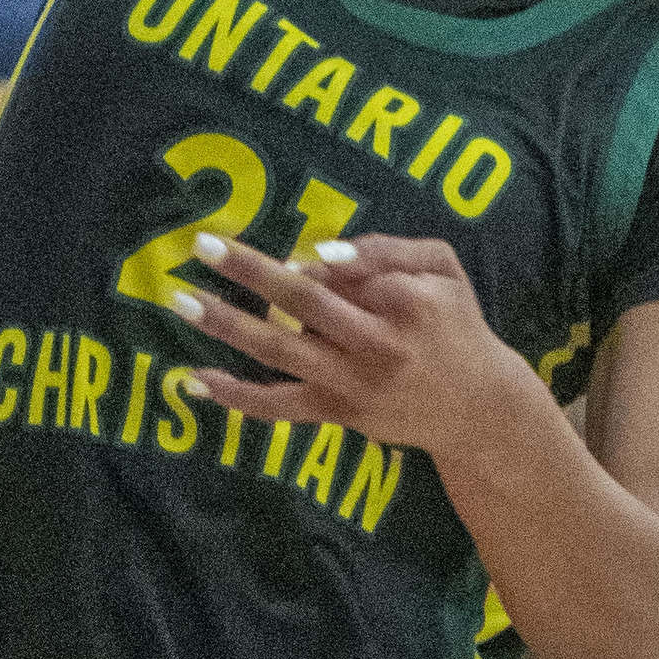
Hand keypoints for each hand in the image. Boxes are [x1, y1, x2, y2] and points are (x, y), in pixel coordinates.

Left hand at [173, 231, 525, 459]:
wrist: (477, 407)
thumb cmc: (454, 322)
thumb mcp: (442, 267)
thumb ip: (386, 249)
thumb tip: (319, 253)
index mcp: (408, 301)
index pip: (346, 270)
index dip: (313, 260)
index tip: (289, 254)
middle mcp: (378, 345)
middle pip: (304, 303)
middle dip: (250, 272)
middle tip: (203, 245)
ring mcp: (353, 384)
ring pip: (281, 352)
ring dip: (227, 325)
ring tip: (181, 298)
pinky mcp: (337, 414)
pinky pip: (277, 407)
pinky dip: (234, 396)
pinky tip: (193, 378)